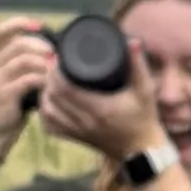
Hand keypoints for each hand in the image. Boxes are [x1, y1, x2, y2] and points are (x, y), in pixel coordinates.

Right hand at [0, 19, 56, 151]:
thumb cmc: (13, 108)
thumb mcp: (18, 83)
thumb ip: (29, 67)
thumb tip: (56, 53)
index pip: (0, 32)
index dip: (19, 23)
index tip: (39, 25)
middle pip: (19, 43)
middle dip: (42, 46)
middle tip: (57, 55)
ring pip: (24, 60)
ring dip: (44, 63)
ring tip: (56, 71)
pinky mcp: (2, 94)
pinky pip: (27, 79)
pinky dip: (43, 80)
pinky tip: (50, 85)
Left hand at [37, 39, 158, 162]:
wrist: (142, 149)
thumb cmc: (144, 118)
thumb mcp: (145, 90)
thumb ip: (138, 66)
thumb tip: (133, 42)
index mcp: (99, 109)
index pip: (65, 88)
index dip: (56, 71)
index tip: (58, 57)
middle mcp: (85, 122)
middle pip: (53, 97)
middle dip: (48, 77)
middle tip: (52, 63)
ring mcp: (78, 132)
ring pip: (47, 112)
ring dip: (44, 94)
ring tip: (50, 79)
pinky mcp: (75, 138)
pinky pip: (50, 127)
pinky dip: (45, 113)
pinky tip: (49, 101)